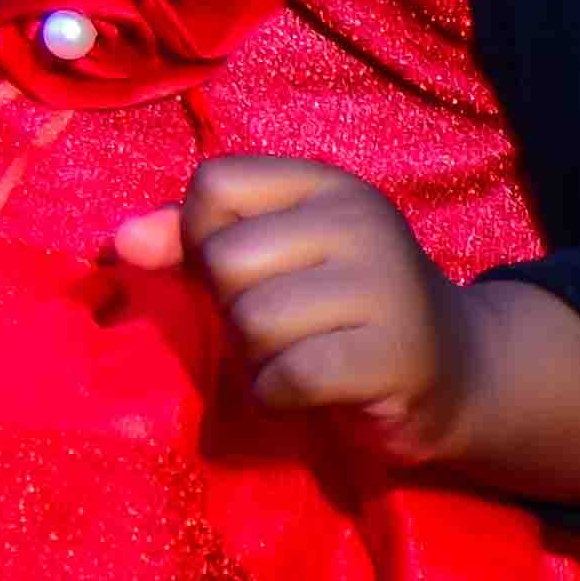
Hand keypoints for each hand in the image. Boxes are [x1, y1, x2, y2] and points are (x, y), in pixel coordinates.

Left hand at [112, 154, 471, 448]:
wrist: (458, 375)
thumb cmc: (339, 312)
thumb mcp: (270, 259)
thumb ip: (190, 241)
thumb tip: (121, 241)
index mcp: (324, 184)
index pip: (214, 184)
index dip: (203, 237)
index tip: (250, 271)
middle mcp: (360, 221)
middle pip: (226, 258)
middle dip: (233, 308)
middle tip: (283, 328)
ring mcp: (386, 287)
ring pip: (253, 320)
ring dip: (258, 357)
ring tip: (302, 356)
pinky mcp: (396, 357)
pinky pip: (289, 376)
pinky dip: (279, 396)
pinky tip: (310, 393)